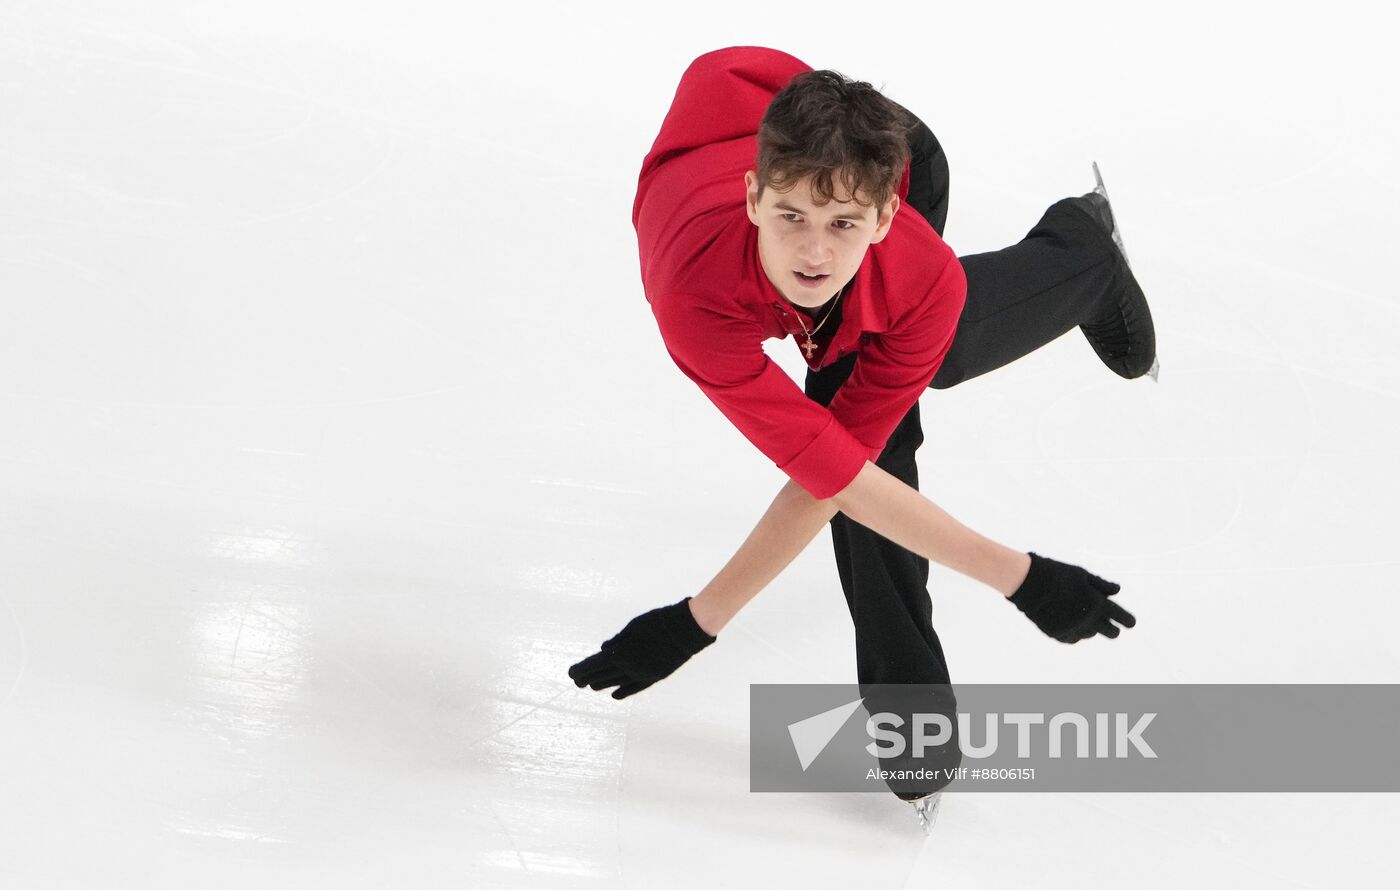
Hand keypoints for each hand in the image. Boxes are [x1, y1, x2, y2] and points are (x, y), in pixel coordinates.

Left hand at [568, 597, 716, 698]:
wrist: (687, 630)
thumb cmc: (658, 622)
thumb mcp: (633, 627)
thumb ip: (617, 641)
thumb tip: (602, 650)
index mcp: (621, 652)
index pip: (594, 665)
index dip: (581, 670)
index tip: (572, 673)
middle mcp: (629, 668)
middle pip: (602, 676)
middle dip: (588, 678)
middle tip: (577, 681)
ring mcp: (642, 675)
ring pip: (616, 684)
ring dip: (602, 684)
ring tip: (591, 686)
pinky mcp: (654, 678)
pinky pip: (634, 688)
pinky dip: (622, 692)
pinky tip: (614, 695)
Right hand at [1008, 552, 1135, 642]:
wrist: (1028, 582)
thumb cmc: (1058, 574)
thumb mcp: (1082, 575)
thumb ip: (1101, 585)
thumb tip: (1117, 590)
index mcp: (1097, 603)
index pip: (1120, 616)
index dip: (1127, 620)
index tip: (1131, 624)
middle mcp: (1087, 619)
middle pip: (1109, 632)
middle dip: (1112, 630)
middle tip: (1113, 628)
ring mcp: (1072, 628)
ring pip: (1090, 634)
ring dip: (1091, 628)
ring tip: (1084, 618)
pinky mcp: (1057, 634)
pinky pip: (1073, 638)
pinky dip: (1075, 633)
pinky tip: (1072, 625)